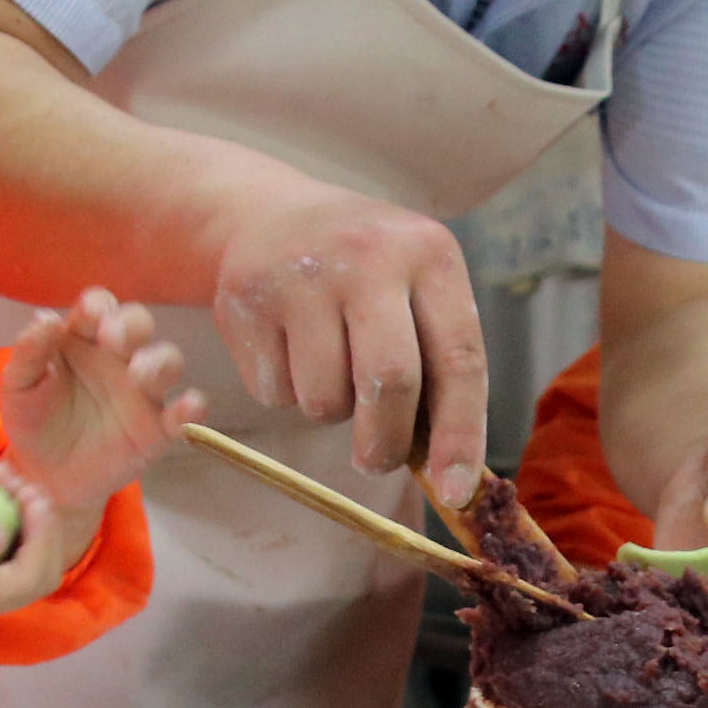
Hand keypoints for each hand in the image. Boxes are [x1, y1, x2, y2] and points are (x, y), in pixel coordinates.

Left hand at [0, 288, 199, 508]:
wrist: (42, 477)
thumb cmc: (32, 420)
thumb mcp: (17, 385)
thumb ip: (29, 351)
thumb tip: (46, 318)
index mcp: (83, 338)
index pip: (99, 307)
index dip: (98, 306)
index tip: (90, 316)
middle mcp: (118, 358)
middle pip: (139, 324)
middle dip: (131, 325)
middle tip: (111, 339)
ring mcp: (141, 393)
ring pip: (167, 361)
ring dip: (158, 361)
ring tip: (139, 375)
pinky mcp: (156, 430)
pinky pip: (182, 415)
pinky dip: (191, 408)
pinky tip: (189, 406)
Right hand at [210, 188, 489, 502]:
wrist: (271, 215)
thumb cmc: (364, 274)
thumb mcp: (415, 291)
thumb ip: (439, 367)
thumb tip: (451, 476)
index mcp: (430, 254)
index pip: (459, 358)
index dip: (461, 434)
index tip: (455, 493)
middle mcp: (368, 255)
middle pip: (389, 382)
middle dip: (386, 443)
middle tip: (377, 460)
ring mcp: (302, 274)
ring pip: (324, 399)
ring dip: (330, 410)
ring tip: (329, 369)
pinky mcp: (246, 298)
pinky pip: (274, 392)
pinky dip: (285, 393)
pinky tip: (288, 349)